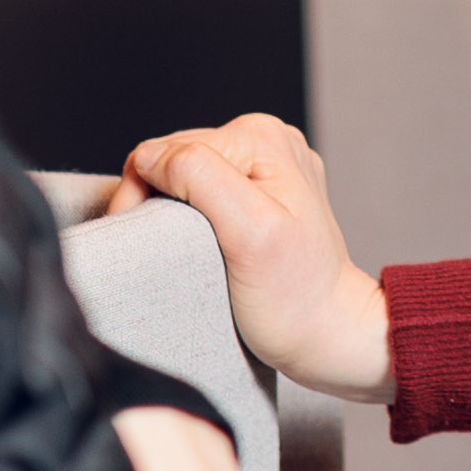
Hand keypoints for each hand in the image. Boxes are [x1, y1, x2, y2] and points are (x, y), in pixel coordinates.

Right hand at [127, 113, 392, 403]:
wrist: (329, 332)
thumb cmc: (293, 297)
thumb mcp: (248, 235)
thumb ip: (200, 179)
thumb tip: (150, 156)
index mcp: (260, 138)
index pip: (166, 150)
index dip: (140, 194)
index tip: (143, 244)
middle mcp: (265, 140)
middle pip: (173, 160)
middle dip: (155, 202)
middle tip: (159, 254)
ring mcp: (266, 164)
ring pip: (184, 177)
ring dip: (171, 211)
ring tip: (181, 252)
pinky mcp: (261, 191)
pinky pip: (203, 192)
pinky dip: (190, 218)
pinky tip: (200, 245)